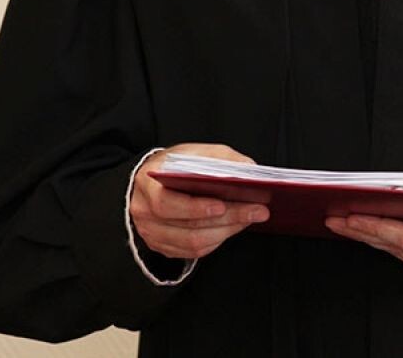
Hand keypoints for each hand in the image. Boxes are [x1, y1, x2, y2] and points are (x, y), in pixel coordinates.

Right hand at [130, 143, 269, 258]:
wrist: (152, 180)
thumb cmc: (173, 166)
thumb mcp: (192, 152)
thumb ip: (219, 158)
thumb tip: (249, 169)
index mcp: (148, 185)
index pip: (167, 203)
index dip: (196, 207)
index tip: (223, 205)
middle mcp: (144, 213)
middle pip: (188, 226)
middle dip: (228, 218)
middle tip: (258, 211)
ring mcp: (152, 233)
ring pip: (193, 243)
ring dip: (227, 231)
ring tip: (251, 217)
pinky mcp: (162, 246)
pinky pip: (193, 251)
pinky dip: (218, 240)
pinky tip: (234, 226)